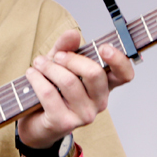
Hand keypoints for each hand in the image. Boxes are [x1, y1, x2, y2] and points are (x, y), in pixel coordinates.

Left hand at [16, 29, 134, 150]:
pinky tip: (31, 75)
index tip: (103, 47)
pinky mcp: (64, 122)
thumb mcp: (60, 63)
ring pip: (69, 82)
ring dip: (49, 67)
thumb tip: (73, 33)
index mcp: (105, 86)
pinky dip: (37, 80)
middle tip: (57, 56)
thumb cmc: (53, 91)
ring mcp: (84, 115)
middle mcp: (99, 102)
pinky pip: (49, 94)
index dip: (119, 60)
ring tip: (38, 63)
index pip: (125, 74)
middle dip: (71, 58)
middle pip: (94, 73)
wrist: (35, 123)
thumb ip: (66, 47)